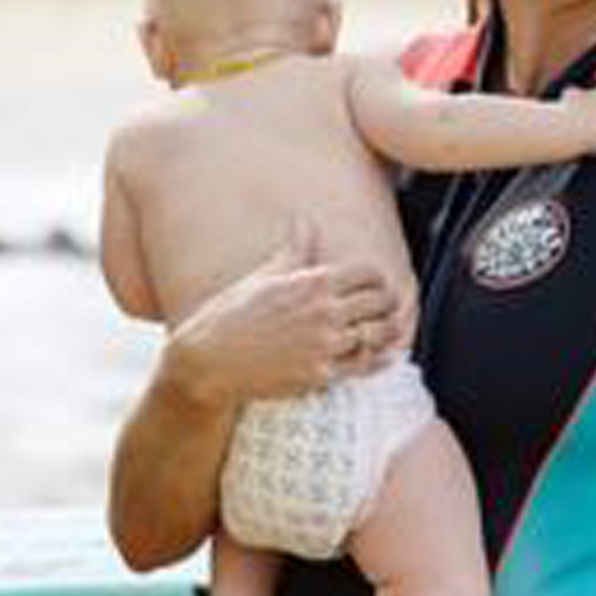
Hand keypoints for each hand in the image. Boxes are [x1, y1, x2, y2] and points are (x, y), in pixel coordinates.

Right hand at [165, 218, 399, 403]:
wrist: (209, 361)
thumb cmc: (232, 315)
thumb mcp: (263, 276)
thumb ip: (294, 250)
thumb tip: (305, 220)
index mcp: (312, 282)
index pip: (369, 273)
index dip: (376, 277)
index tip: (373, 284)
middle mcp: (324, 312)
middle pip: (382, 301)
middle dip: (387, 301)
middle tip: (384, 306)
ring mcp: (325, 345)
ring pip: (380, 333)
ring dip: (387, 330)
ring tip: (387, 329)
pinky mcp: (321, 375)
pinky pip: (365, 365)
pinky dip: (379, 358)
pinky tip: (382, 354)